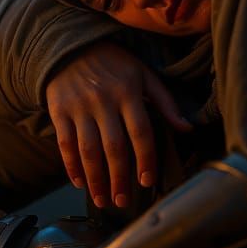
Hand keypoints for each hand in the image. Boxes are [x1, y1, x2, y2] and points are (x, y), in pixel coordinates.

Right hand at [45, 42, 190, 209]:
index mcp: (128, 91)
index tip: (147, 182)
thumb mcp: (143, 73)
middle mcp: (103, 100)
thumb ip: (165, 101)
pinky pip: (65, 143)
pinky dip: (71, 166)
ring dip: (95, 180)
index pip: (140, 132)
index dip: (145, 160)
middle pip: (113, 147)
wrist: (70, 45)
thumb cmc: (113, 63)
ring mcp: (79, 106)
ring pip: (87, 150)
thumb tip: (187, 128)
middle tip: (123, 202)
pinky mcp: (59, 110)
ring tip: (102, 200)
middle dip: (119, 179)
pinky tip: (80, 183)